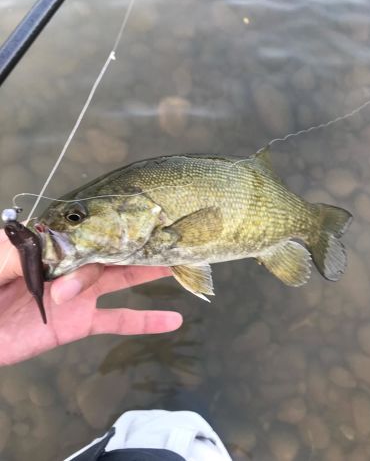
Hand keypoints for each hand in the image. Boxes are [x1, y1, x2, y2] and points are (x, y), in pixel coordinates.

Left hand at [0, 228, 182, 365]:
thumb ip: (21, 253)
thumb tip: (54, 244)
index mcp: (49, 244)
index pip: (87, 229)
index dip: (114, 222)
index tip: (143, 211)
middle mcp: (69, 264)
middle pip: (110, 249)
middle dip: (140, 240)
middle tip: (173, 231)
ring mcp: (77, 294)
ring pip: (121, 278)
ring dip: (151, 270)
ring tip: (183, 262)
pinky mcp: (80, 322)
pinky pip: (118, 321)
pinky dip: (145, 322)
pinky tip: (172, 320)